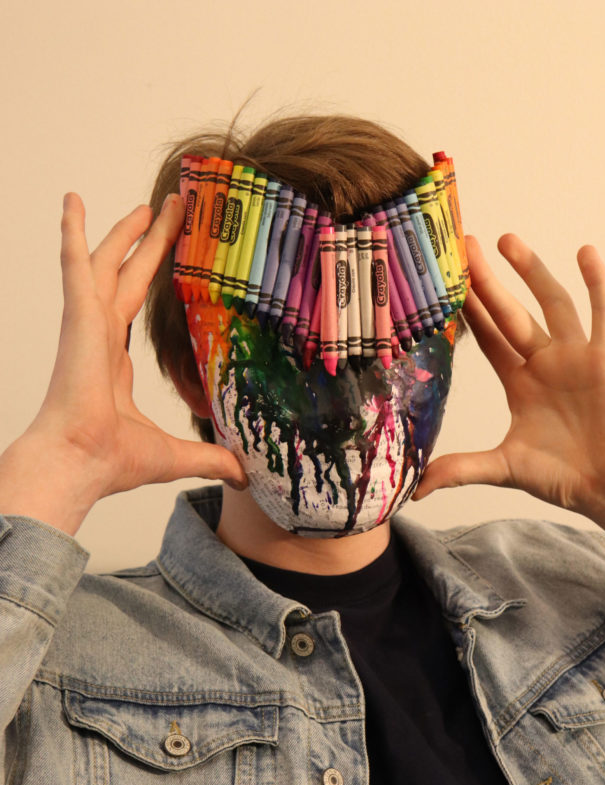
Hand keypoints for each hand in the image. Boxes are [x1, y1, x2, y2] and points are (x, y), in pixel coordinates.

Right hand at [0, 194, 246, 533]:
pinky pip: (75, 264)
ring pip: (108, 263)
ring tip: (148, 205)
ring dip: (126, 231)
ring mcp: (87, 324)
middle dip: (150, 243)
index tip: (170, 262)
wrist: (80, 462)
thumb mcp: (174, 453)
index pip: (136, 308)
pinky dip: (73, 232)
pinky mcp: (79, 318)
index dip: (154, 281)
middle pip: (129, 276)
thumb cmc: (111, 461)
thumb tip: (244, 473)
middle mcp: (99, 337)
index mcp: (112, 363)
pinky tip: (73, 202)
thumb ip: (209, 457)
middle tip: (170, 210)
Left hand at [413, 233, 604, 527]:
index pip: (487, 337)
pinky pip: (603, 313)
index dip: (467, 309)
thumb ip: (460, 469)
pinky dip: (597, 283)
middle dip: (487, 280)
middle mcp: (545, 363)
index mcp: (520, 383)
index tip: (445, 281)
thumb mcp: (502, 469)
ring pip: (551, 303)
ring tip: (506, 240)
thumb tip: (413, 490)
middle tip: (463, 245)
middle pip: (510, 312)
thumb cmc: (564, 478)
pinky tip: (585, 252)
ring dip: (531, 271)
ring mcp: (576, 357)